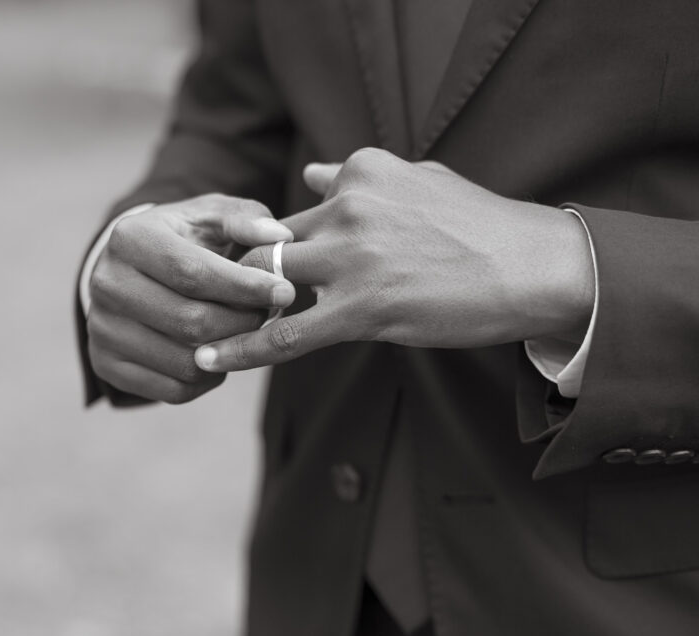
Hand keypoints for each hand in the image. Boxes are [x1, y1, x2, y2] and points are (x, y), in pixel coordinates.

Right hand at [87, 194, 294, 402]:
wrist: (130, 269)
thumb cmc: (183, 239)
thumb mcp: (211, 215)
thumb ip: (246, 219)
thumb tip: (279, 237)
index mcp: (130, 238)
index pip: (191, 271)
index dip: (244, 286)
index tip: (285, 292)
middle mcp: (106, 283)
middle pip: (190, 321)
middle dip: (241, 323)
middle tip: (266, 315)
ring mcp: (101, 327)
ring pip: (185, 362)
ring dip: (228, 354)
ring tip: (243, 333)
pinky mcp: (105, 363)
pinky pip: (173, 390)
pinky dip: (207, 380)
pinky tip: (217, 354)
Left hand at [194, 148, 594, 372]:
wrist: (534, 267)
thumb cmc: (481, 225)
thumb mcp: (417, 180)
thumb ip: (356, 177)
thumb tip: (312, 174)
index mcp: (359, 172)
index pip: (288, 209)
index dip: (264, 243)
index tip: (249, 268)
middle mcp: (348, 206)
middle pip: (265, 242)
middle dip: (238, 275)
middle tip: (216, 301)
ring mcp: (354, 256)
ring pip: (265, 281)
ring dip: (235, 307)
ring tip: (205, 328)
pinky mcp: (363, 308)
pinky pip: (285, 333)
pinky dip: (242, 348)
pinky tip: (211, 359)